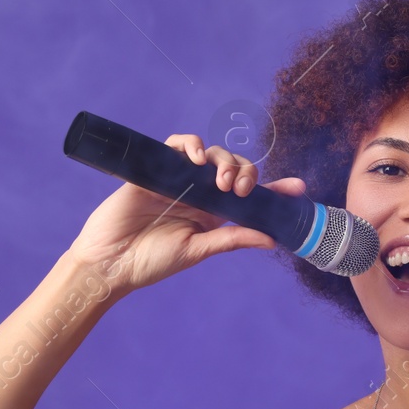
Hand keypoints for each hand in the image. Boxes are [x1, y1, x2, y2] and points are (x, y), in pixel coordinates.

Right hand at [66, 134, 305, 295]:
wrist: (109, 263)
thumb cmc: (151, 262)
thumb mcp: (197, 251)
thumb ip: (232, 239)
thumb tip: (272, 239)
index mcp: (213, 214)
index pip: (250, 196)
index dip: (275, 188)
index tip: (299, 188)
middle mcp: (199, 193)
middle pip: (234, 168)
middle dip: (247, 173)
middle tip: (244, 191)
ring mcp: (177, 179)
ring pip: (210, 154)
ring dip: (224, 160)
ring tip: (224, 181)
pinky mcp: (155, 169)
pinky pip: (177, 145)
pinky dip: (190, 145)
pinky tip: (196, 159)